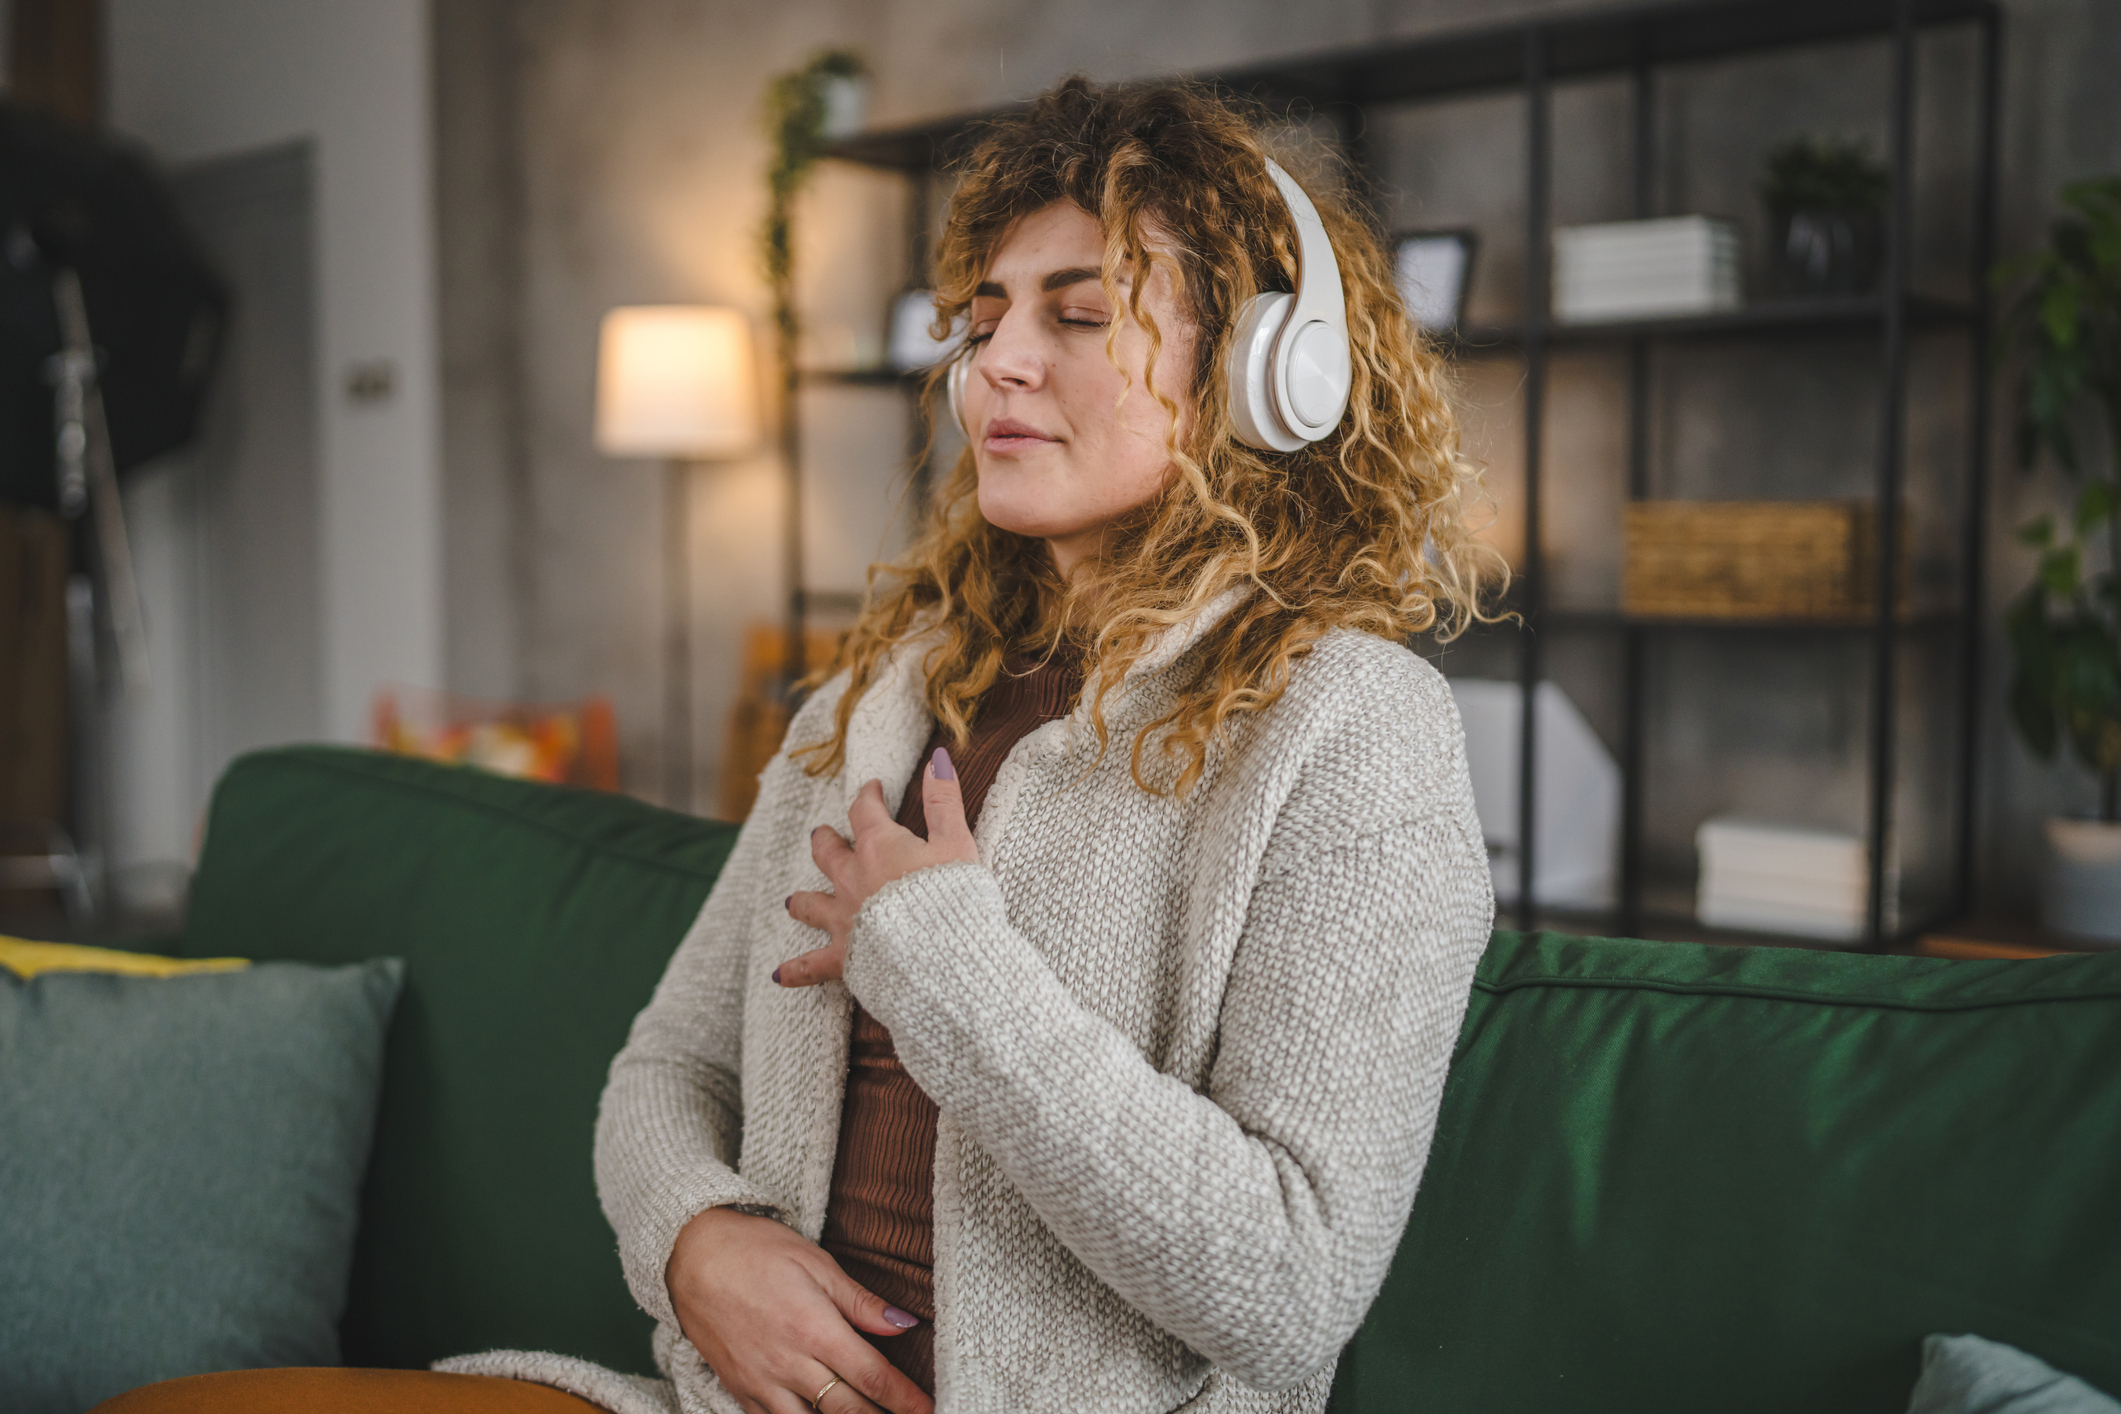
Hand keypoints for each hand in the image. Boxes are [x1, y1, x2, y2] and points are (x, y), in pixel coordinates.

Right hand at [665, 1206, 932, 1413]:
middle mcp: (790, 1364)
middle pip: (848, 1410)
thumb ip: (860, 1302)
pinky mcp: (739, 1389)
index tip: (930, 1409)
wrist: (690, 1255)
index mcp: (815, 1330)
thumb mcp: (816, 1263)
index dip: (906, 1399)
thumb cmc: (756, 1250)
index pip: (873, 1376)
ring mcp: (762, 1383)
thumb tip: (904, 1324)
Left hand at [776, 748, 979, 988]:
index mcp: (881, 847)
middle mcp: (853, 879)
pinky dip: (796, 970)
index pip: (865, 811)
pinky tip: (781, 975)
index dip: (868, 797)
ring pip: (811, 904)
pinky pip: (811, 965)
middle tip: (822, 835)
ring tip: (792, 901)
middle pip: (827, 852)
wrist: (944, 955)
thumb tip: (936, 758)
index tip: (872, 790)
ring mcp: (844, 919)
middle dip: (825, 841)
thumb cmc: (955, 898)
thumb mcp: (957, 842)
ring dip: (802, 901)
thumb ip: (943, 801)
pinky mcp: (844, 957)